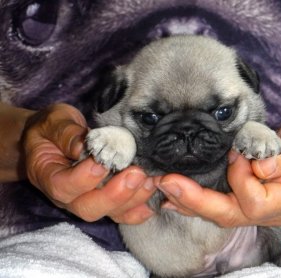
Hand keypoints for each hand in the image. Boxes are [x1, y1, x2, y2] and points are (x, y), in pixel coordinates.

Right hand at [23, 103, 155, 223]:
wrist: (54, 139)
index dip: (83, 180)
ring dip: (133, 200)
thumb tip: (84, 145)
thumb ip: (65, 133)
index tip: (102, 164)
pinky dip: (138, 211)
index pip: (63, 187)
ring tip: (149, 180)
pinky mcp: (105, 200)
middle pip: (89, 208)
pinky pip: (121, 213)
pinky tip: (153, 202)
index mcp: (49, 176)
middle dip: (116, 194)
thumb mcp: (54, 122)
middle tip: (136, 174)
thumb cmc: (52, 129)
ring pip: (110, 212)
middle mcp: (68, 197)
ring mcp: (88, 200)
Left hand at [157, 115, 280, 226]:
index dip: (241, 176)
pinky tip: (174, 195)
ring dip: (188, 201)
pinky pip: (218, 206)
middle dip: (195, 199)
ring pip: (219, 214)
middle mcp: (270, 211)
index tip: (239, 152)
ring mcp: (256, 209)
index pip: (254, 201)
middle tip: (167, 181)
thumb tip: (258, 167)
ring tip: (163, 186)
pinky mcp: (245, 200)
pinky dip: (194, 200)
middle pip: (228, 215)